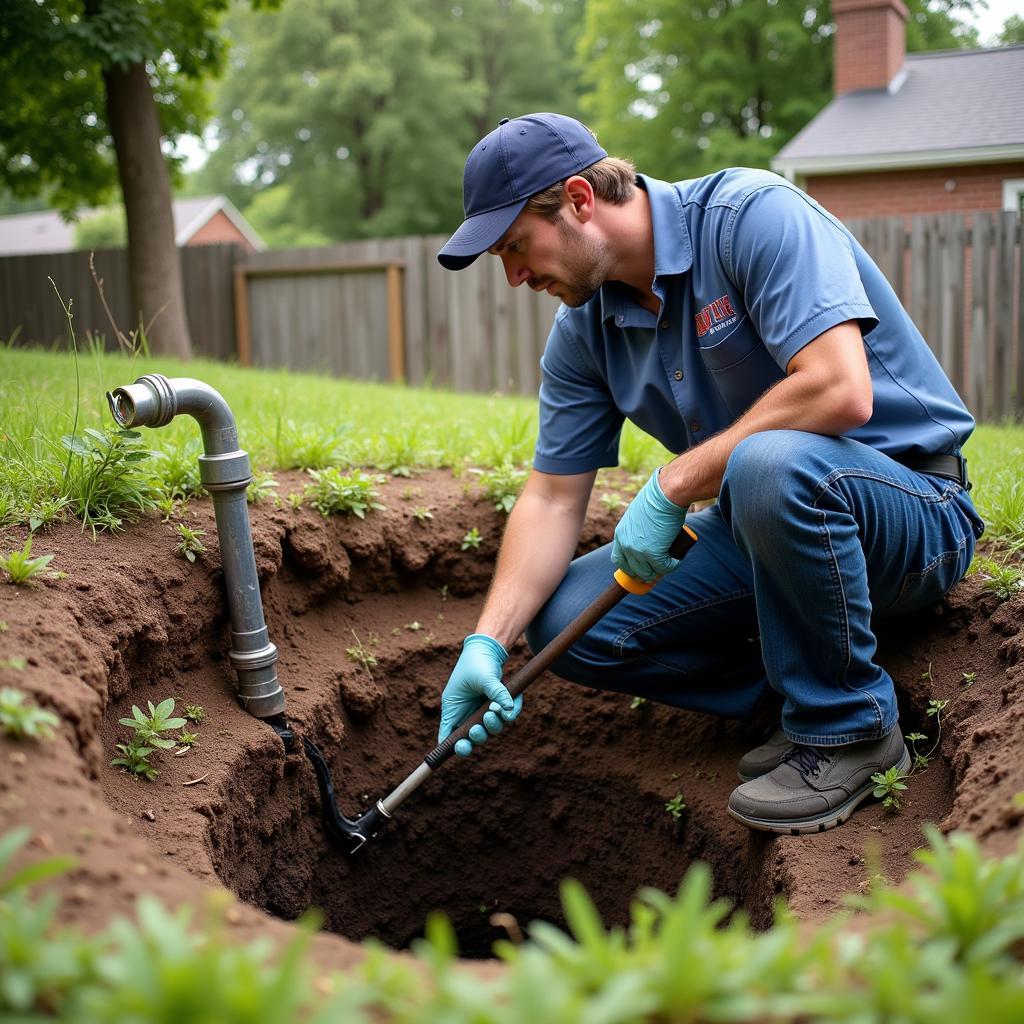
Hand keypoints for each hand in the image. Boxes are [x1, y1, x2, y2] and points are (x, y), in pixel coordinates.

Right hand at [439, 634, 522, 755]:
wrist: (488, 648)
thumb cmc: (477, 661)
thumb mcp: (483, 676)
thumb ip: (495, 691)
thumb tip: (509, 707)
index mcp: (454, 707)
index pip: (449, 733)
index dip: (454, 745)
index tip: (461, 747)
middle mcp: (466, 712)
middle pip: (471, 736)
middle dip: (477, 736)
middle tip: (478, 728)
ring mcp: (481, 710)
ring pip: (490, 729)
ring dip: (493, 724)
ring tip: (495, 709)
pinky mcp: (494, 706)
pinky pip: (505, 717)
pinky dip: (510, 713)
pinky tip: (512, 703)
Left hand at [611, 467, 687, 582]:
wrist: (664, 495)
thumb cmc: (655, 499)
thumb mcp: (637, 514)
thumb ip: (637, 527)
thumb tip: (647, 534)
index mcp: (620, 534)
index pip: (619, 559)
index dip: (630, 566)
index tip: (640, 567)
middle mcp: (626, 545)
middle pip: (634, 570)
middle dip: (646, 572)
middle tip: (658, 568)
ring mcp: (639, 551)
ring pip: (649, 572)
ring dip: (659, 571)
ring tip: (669, 563)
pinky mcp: (654, 554)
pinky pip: (664, 568)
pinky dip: (672, 566)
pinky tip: (677, 561)